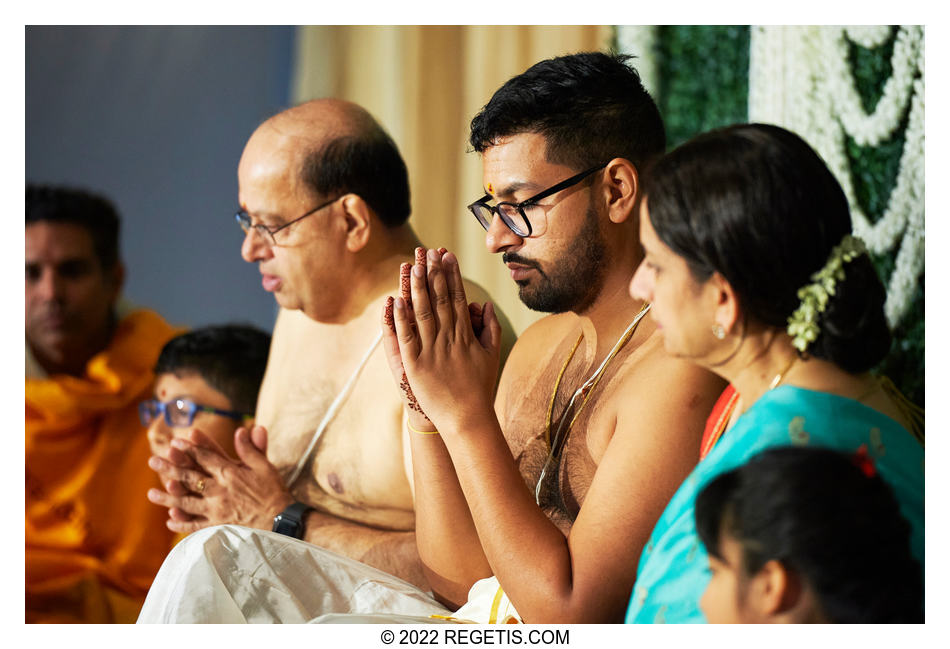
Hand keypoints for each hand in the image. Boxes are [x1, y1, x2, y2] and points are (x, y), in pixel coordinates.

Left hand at [146, 425, 293, 533]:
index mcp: (230, 473)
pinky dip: (182, 523)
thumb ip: (251, 449)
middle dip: (170, 468)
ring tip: (150, 494)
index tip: (175, 442)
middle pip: (190, 477)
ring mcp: (215, 509)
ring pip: (186, 502)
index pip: (205, 458)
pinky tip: (169, 519)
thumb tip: (242, 429)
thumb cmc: (274, 491)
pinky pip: (195, 525)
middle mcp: (218, 490)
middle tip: (153, 461)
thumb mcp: (265, 466)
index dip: (189, 449)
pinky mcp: (217, 525)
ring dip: (167, 497)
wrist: (280, 520)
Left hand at [382, 248, 501, 432]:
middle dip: (433, 273)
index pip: (457, 298)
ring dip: (417, 288)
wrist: (467, 419)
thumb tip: (485, 305)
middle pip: (439, 300)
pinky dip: (401, 319)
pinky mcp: (415, 365)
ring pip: (422, 313)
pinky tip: (396, 300)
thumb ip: (490, 329)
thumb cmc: (479, 389)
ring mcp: (432, 351)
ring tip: (413, 266)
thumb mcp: (491, 356)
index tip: (447, 256)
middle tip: (429, 251)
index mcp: (466, 335)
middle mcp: (449, 339)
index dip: (451, 275)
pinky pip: (406, 337)